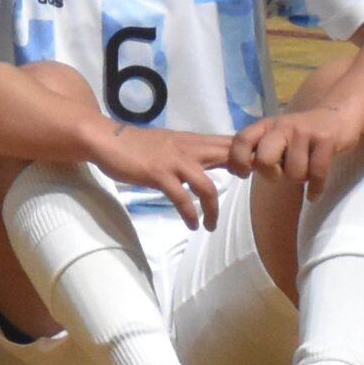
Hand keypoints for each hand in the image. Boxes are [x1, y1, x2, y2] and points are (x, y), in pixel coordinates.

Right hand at [92, 124, 240, 228]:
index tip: (257, 170)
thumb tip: (204, 162)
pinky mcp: (159, 175)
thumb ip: (188, 151)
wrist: (106, 139)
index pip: (228, 142)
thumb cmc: (134, 144)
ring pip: (206, 186)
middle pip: (228, 156)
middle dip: (245, 172)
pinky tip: (191, 225)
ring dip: (213, 209)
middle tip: (251, 191)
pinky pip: (181, 198)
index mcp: (191, 141)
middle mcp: (188, 149)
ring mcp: (174, 162)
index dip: (247, 154)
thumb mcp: (168, 144)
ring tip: (211, 225)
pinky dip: (190, 214)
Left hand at [233, 103, 363, 189]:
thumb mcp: (275, 135)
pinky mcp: (326, 141)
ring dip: (300, 179)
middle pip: (264, 160)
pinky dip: (315, 189)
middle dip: (272, 174)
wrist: (337, 114)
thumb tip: (230, 168)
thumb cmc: (301, 133)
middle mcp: (282, 126)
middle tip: (282, 173)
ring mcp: (304, 133)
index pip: (241, 140)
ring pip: (294, 172)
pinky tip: (313, 194)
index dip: (237, 160)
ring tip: (304, 171)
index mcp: (266, 126)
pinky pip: (317, 174)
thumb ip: (256, 148)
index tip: (243, 174)